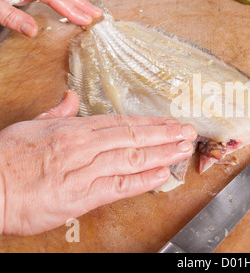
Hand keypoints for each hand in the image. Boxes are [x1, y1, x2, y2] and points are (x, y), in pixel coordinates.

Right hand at [0, 90, 196, 235]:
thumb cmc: (8, 159)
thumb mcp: (31, 125)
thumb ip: (57, 113)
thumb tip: (71, 97)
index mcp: (73, 128)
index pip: (121, 123)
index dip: (149, 123)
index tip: (169, 122)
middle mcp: (84, 146)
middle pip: (133, 137)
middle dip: (164, 134)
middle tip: (188, 132)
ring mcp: (84, 170)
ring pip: (132, 158)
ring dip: (162, 153)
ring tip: (183, 149)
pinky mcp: (81, 196)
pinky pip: (119, 185)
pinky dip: (143, 179)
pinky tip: (162, 174)